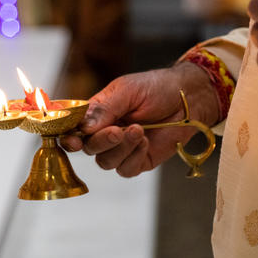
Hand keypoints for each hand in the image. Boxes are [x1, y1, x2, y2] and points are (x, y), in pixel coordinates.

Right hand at [59, 62, 218, 176]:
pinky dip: (134, 157)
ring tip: (139, 130)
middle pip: (89, 149)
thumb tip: (83, 128)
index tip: (73, 140)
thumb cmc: (156, 88)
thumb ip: (104, 109)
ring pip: (106, 162)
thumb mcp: (126, 91)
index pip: (74, 130)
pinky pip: (126, 169)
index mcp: (97, 114)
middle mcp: (106, 133)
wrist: (187, 98)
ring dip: (121, 148)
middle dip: (101, 142)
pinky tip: (146, 142)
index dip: (70, 137)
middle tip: (118, 130)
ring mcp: (122, 149)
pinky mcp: (139, 161)